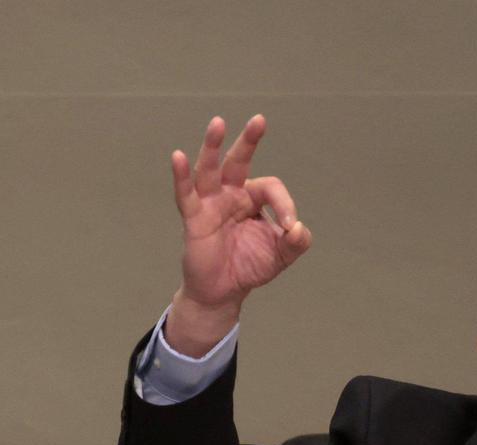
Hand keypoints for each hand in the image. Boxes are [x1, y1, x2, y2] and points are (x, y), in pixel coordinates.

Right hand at [166, 115, 311, 355]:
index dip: (285, 204)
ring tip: (218, 123)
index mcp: (253, 199)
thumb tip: (298, 227)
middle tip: (259, 120)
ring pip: (210, 169)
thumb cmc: (251, 266)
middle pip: (239, 161)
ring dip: (214, 147)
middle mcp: (231, 195)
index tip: (291, 227)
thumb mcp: (281, 255)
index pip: (271, 187)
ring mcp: (210, 204)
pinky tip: (178, 156)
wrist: (225, 291)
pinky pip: (185, 194)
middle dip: (248, 141)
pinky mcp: (194, 218)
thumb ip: (296, 241)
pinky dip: (180, 176)